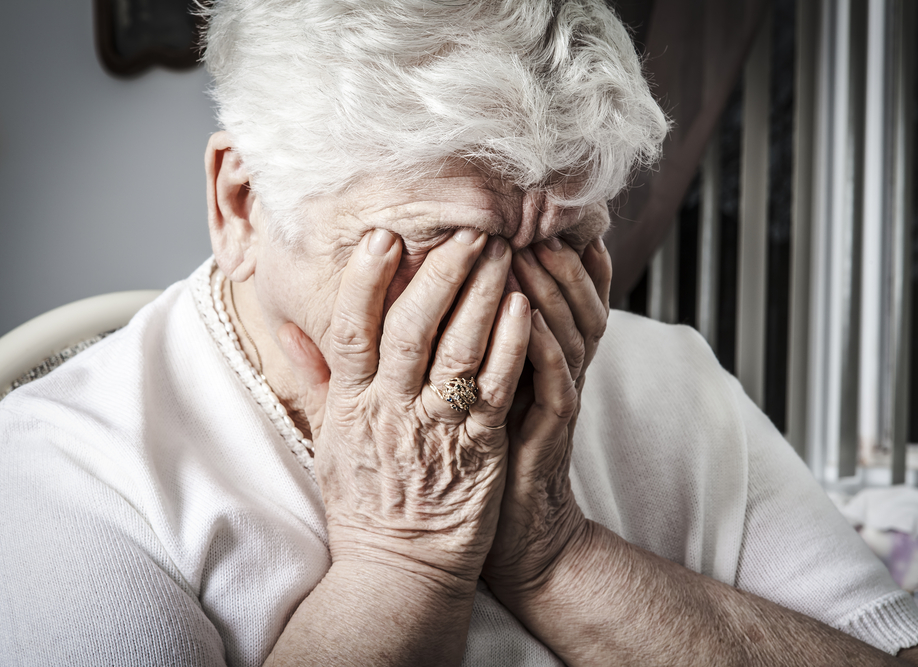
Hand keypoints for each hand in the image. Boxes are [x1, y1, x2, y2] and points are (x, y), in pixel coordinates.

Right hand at [277, 228, 530, 584]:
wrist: (399, 570)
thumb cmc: (366, 502)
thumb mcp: (329, 440)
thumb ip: (317, 379)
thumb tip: (290, 328)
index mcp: (351, 405)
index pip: (352, 332)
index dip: (365, 282)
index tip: (383, 236)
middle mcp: (389, 411)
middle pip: (411, 328)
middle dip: (439, 273)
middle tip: (467, 230)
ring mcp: (435, 429)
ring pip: (458, 349)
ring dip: (481, 295)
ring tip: (501, 253)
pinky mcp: (478, 448)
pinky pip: (494, 388)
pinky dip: (509, 345)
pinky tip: (523, 307)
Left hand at [483, 220, 612, 601]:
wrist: (511, 535)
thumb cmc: (483, 456)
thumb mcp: (484, 387)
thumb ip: (476, 339)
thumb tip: (438, 289)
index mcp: (543, 359)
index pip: (567, 296)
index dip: (565, 256)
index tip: (546, 214)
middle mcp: (558, 374)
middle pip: (577, 304)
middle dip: (560, 261)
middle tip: (535, 221)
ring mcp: (557, 403)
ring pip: (569, 336)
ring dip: (552, 293)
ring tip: (529, 253)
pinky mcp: (548, 436)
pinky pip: (556, 386)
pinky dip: (544, 350)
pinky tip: (525, 319)